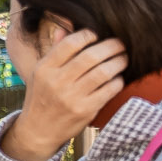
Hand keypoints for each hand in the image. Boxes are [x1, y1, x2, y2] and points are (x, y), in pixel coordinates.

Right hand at [1, 26, 127, 160]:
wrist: (38, 131)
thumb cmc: (41, 98)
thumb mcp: (40, 74)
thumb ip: (54, 51)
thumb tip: (66, 29)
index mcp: (44, 69)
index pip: (70, 43)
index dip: (88, 35)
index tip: (97, 35)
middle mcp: (57, 81)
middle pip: (91, 56)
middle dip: (112, 46)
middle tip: (120, 44)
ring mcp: (71, 97)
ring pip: (104, 72)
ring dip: (119, 62)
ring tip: (123, 58)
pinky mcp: (85, 110)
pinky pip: (110, 89)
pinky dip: (118, 81)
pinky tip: (117, 78)